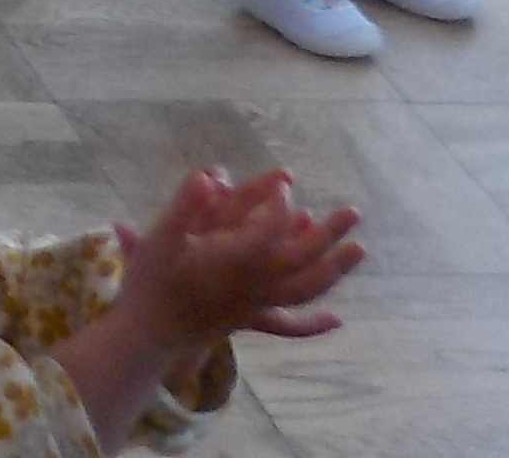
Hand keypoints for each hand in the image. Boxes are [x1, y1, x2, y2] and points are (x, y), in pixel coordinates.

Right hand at [116, 168, 363, 352]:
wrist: (149, 332)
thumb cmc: (152, 282)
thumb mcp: (160, 238)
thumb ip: (186, 206)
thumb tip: (211, 176)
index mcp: (233, 261)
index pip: (271, 228)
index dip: (280, 202)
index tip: (285, 180)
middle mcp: (253, 284)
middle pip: (302, 259)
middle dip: (329, 234)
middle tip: (354, 212)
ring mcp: (256, 305)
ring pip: (305, 288)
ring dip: (334, 270)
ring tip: (359, 251)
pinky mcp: (252, 319)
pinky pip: (290, 323)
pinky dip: (315, 323)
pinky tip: (337, 320)